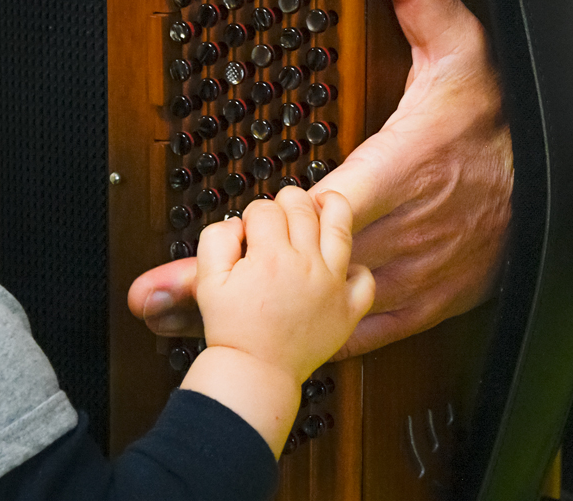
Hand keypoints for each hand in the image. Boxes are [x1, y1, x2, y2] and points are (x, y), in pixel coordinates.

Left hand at [127, 0, 512, 352]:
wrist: (561, 194)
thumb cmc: (501, 124)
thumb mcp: (463, 45)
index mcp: (403, 167)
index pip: (326, 199)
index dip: (271, 220)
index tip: (213, 235)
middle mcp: (399, 231)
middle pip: (301, 263)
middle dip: (226, 282)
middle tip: (155, 295)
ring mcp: (407, 275)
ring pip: (316, 309)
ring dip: (247, 320)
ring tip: (178, 329)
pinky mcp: (417, 306)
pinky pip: (355, 333)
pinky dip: (303, 343)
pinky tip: (255, 349)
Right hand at [193, 187, 373, 381]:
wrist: (255, 373)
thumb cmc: (231, 329)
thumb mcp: (208, 281)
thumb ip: (217, 240)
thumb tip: (237, 223)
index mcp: (270, 256)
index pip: (266, 210)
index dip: (254, 213)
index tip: (251, 227)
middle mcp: (306, 264)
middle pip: (302, 209)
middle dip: (288, 200)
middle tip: (281, 210)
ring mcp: (332, 285)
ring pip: (340, 229)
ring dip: (333, 207)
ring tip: (325, 201)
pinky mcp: (348, 309)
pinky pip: (365, 280)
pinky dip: (358, 269)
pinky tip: (344, 265)